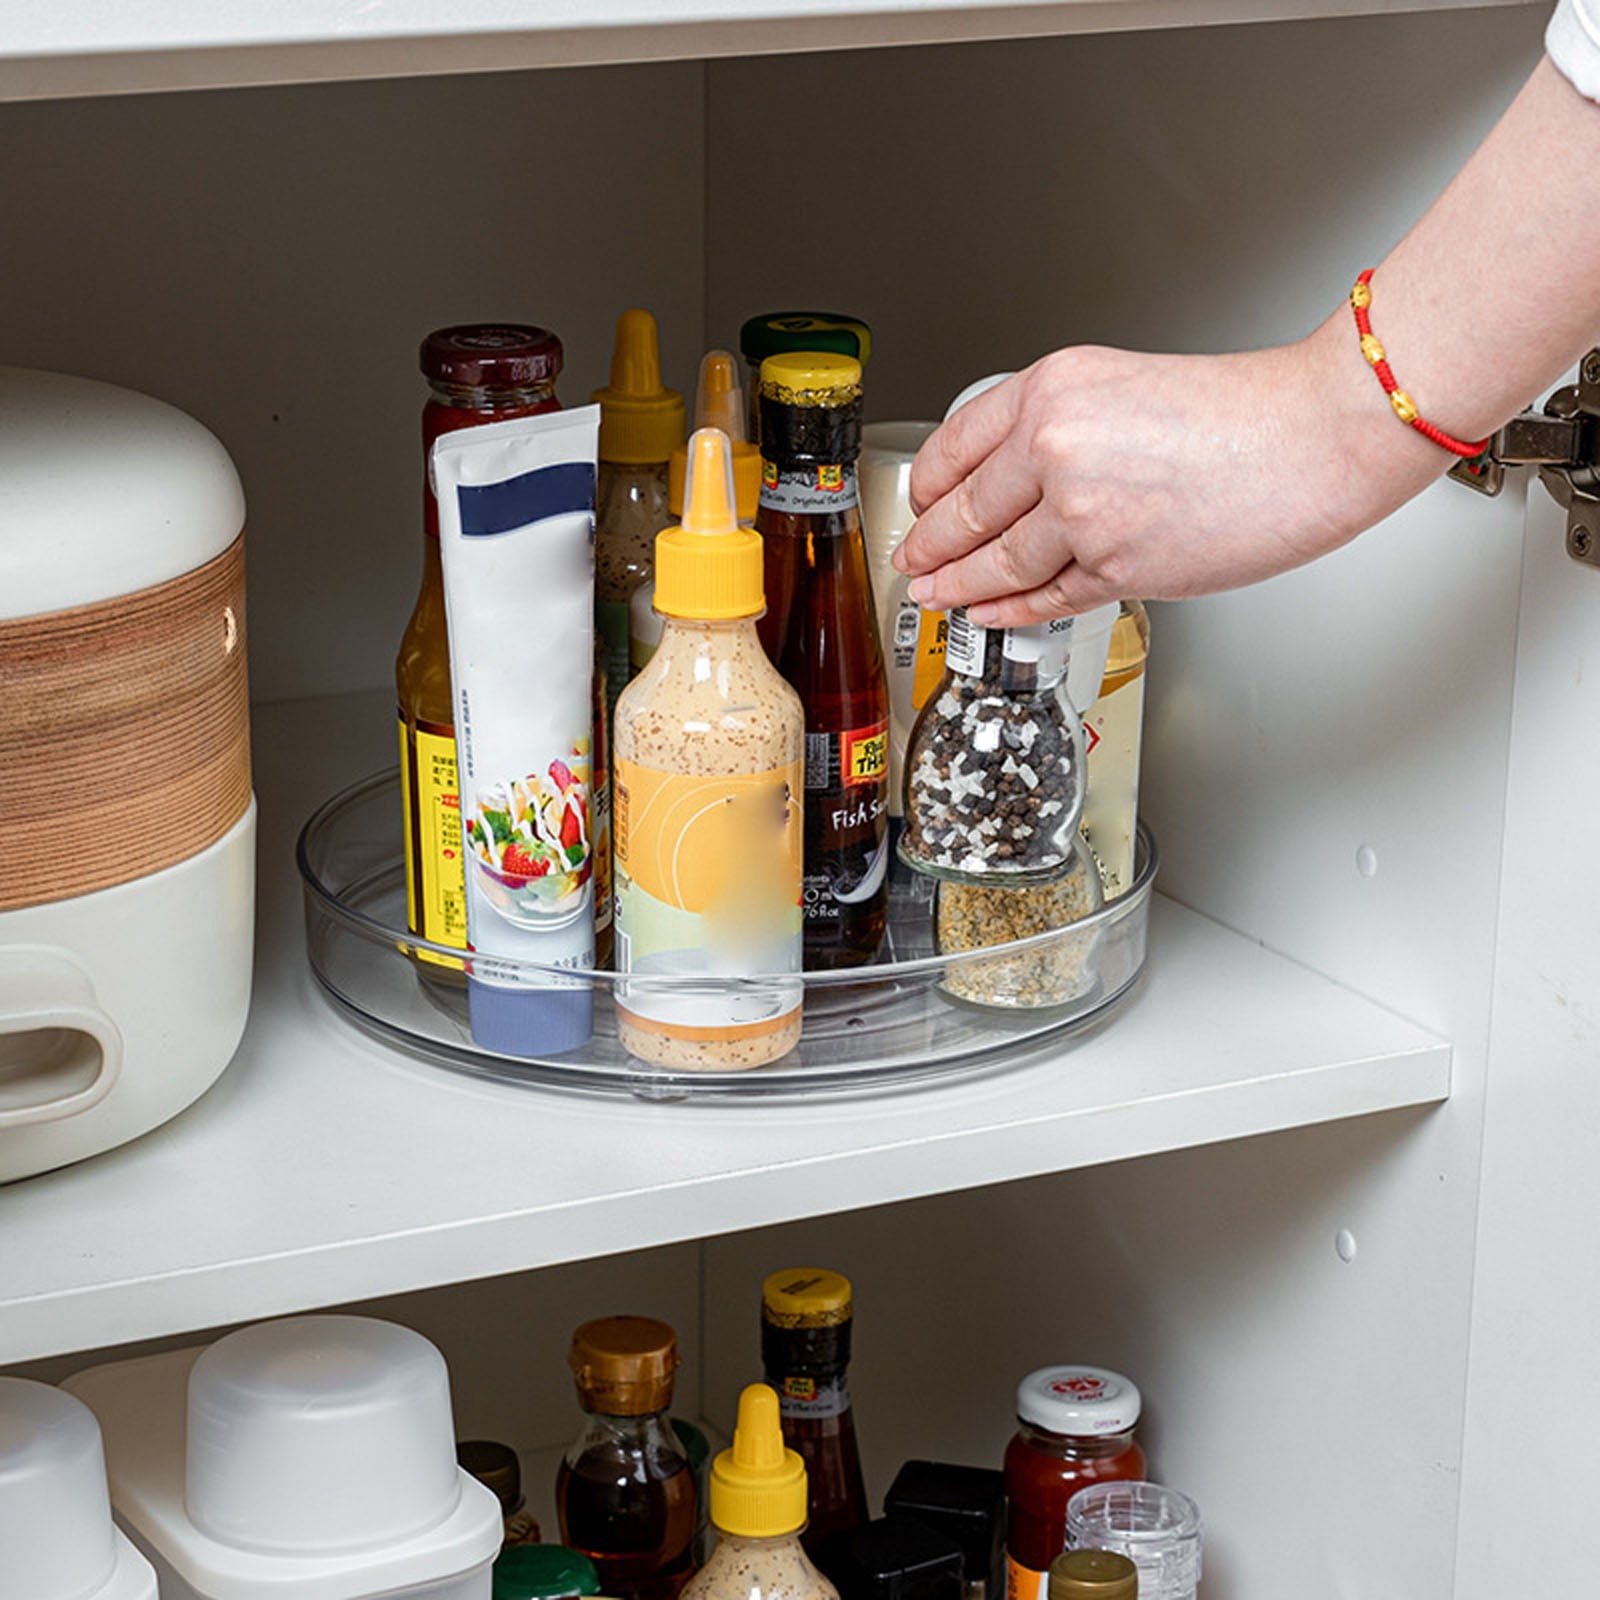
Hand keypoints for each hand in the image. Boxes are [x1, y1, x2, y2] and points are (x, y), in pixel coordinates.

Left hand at [894, 317, 1444, 624]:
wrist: (1314, 437)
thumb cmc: (1242, 412)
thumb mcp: (1123, 387)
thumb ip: (1060, 428)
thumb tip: (1010, 480)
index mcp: (1052, 390)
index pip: (957, 445)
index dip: (928, 486)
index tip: (917, 504)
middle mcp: (1055, 446)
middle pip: (964, 511)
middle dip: (929, 544)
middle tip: (911, 560)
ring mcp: (1080, 512)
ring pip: (995, 562)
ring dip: (956, 584)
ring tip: (935, 593)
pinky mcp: (1112, 566)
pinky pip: (1042, 597)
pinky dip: (1007, 609)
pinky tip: (988, 610)